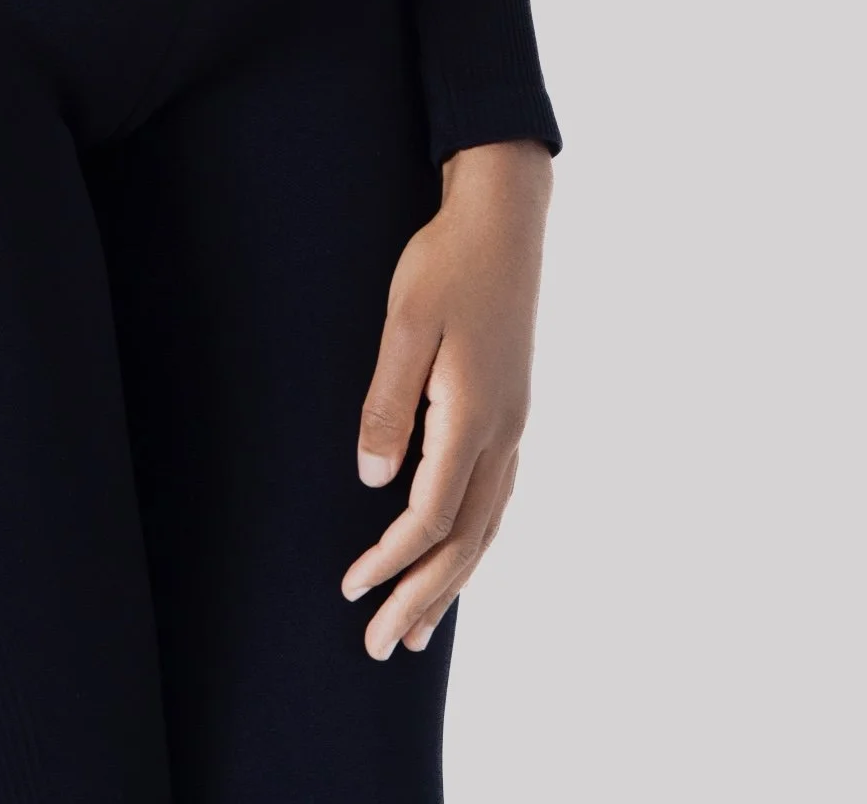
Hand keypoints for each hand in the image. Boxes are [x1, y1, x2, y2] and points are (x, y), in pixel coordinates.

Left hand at [341, 139, 552, 657]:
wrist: (504, 216)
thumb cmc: (445, 263)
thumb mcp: (405, 325)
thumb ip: (388, 404)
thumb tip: (373, 482)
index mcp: (475, 417)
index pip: (430, 516)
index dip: (390, 560)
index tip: (351, 591)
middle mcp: (504, 433)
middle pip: (465, 540)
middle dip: (423, 597)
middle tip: (384, 649)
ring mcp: (515, 424)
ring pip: (487, 526)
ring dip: (452, 581)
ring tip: (422, 629)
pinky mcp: (513, 409)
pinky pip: (496, 499)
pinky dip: (474, 541)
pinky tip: (458, 554)